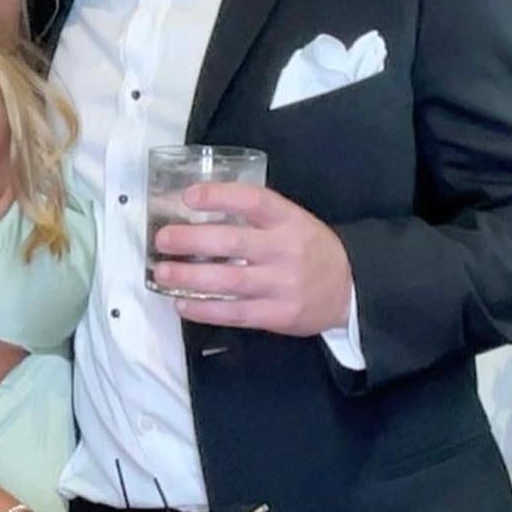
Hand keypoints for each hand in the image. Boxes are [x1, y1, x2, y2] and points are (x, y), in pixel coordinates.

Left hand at [153, 183, 352, 334]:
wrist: (349, 290)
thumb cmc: (309, 250)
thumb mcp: (293, 222)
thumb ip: (256, 217)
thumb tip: (197, 211)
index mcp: (289, 220)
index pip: (253, 201)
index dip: (219, 196)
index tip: (188, 196)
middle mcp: (285, 250)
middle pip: (233, 242)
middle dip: (192, 240)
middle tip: (162, 239)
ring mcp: (282, 284)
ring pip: (229, 281)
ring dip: (189, 278)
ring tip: (162, 273)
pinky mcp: (278, 315)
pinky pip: (235, 313)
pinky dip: (204, 310)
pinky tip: (181, 304)